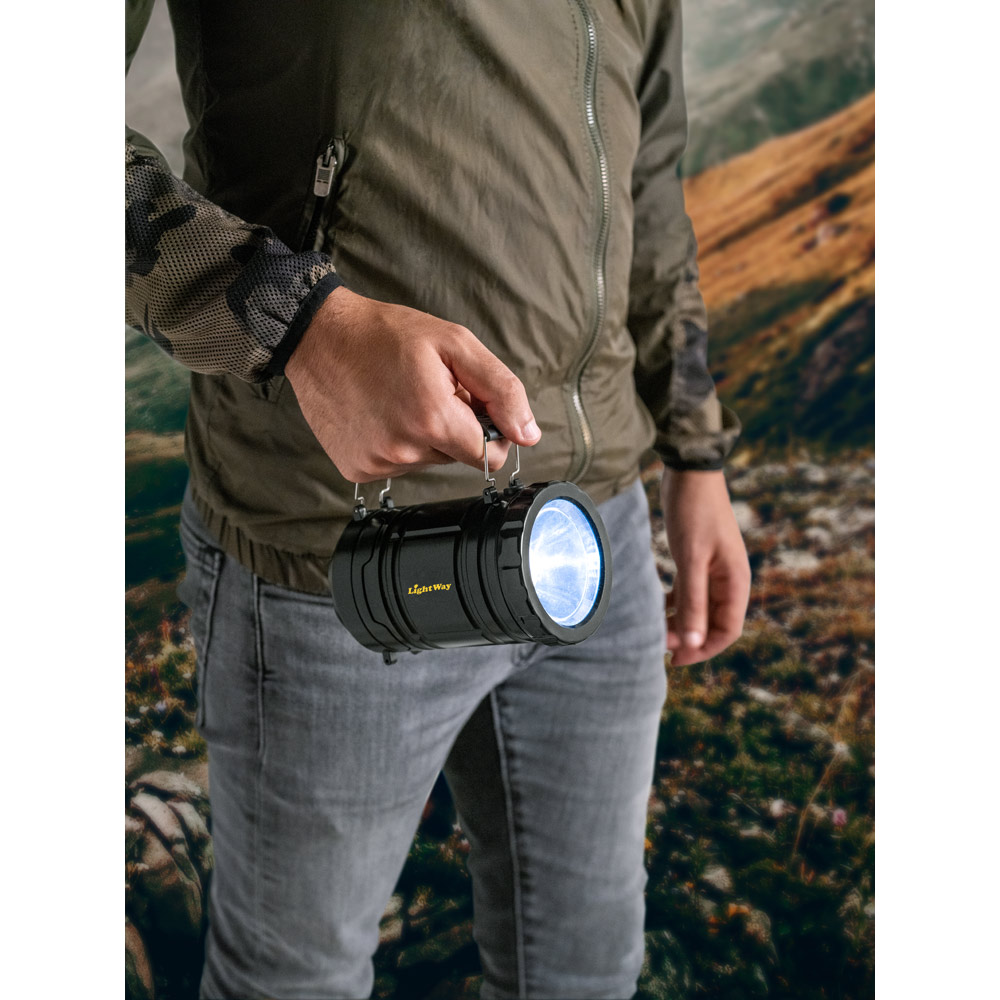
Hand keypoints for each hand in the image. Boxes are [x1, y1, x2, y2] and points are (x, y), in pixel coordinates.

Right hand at [285, 286, 540, 481]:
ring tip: (400, 397)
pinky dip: (395, 442)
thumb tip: (529, 435)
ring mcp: (378, 463)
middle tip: (428, 390)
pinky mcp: (357, 469)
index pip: (491, 457)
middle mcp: (405, 450)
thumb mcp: (455, 344)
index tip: (474, 405)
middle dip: (453, 427)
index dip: (491, 431)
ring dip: (423, 434)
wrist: (318, 337)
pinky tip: (379, 412)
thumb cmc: (386, 334)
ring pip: (426, 461)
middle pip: (457, 457)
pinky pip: (396, 464)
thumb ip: (501, 390)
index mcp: (434, 420)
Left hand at [661, 468, 750, 665]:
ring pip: (698, 608)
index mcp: (736, 581)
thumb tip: (693, 641)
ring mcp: (712, 570)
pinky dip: (674, 603)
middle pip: (713, 623)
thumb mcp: (692, 559)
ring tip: (653, 631)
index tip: (676, 659)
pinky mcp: (696, 560)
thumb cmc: (694, 513)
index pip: (728, 631)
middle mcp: (727, 579)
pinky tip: (654, 608)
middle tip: (657, 645)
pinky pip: (688, 592)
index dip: (704, 649)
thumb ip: (693, 601)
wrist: (690, 472)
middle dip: (689, 637)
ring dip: (679, 622)